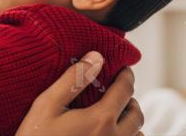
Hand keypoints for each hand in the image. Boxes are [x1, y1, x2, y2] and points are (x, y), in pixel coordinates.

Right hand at [16, 52, 143, 135]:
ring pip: (137, 135)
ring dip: (130, 122)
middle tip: (118, 92)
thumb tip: (97, 57)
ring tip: (115, 114)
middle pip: (136, 114)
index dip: (126, 76)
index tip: (124, 70)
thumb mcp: (48, 104)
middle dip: (130, 99)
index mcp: (101, 120)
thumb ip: (73, 79)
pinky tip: (111, 134)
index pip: (125, 90)